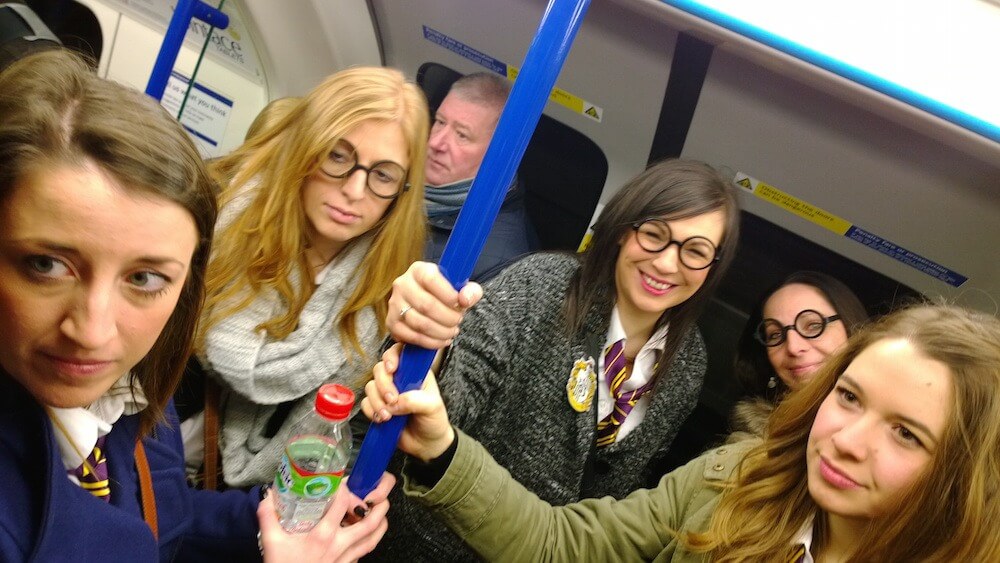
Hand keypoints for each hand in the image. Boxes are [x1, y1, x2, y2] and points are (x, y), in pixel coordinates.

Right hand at [257, 472, 395, 561]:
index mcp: (323, 535)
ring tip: (382, 515)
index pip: (341, 505)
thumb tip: (267, 496)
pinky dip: (368, 543)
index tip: (343, 482)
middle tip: (381, 497)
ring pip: (371, 541)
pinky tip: (365, 537)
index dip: (345, 490)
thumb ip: (268, 516)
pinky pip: (362, 554)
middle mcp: (339, 546)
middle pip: (368, 524)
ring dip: (380, 526)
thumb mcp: (272, 542)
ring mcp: (344, 559)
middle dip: (379, 509)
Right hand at [362, 344, 454, 461]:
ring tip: (388, 416)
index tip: (392, 369)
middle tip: (392, 400)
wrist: (427, 445)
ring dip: (376, 401)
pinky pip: (365, 403)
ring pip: (370, 386)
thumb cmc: (434, 421)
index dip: (392, 356)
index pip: (400, 352)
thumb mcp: (433, 407)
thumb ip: (416, 401)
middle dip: (383, 384)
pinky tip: (382, 420)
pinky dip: (370, 410)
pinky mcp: (378, 407)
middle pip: (380, 369)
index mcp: (415, 372)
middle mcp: (399, 379)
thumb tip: (395, 402)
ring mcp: (387, 393)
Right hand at [389, 261, 482, 348]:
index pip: (431, 279)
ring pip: (419, 323)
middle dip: (448, 318)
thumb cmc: (445, 295)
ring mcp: (394, 304)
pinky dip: (430, 342)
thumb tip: (465, 299)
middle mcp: (402, 284)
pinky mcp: (391, 322)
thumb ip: (470, 291)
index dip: (448, 294)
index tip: (459, 303)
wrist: (427, 306)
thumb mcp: (462, 289)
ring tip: (452, 331)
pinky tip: (441, 340)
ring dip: (441, 332)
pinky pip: (412, 337)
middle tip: (458, 321)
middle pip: (426, 305)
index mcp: (419, 270)